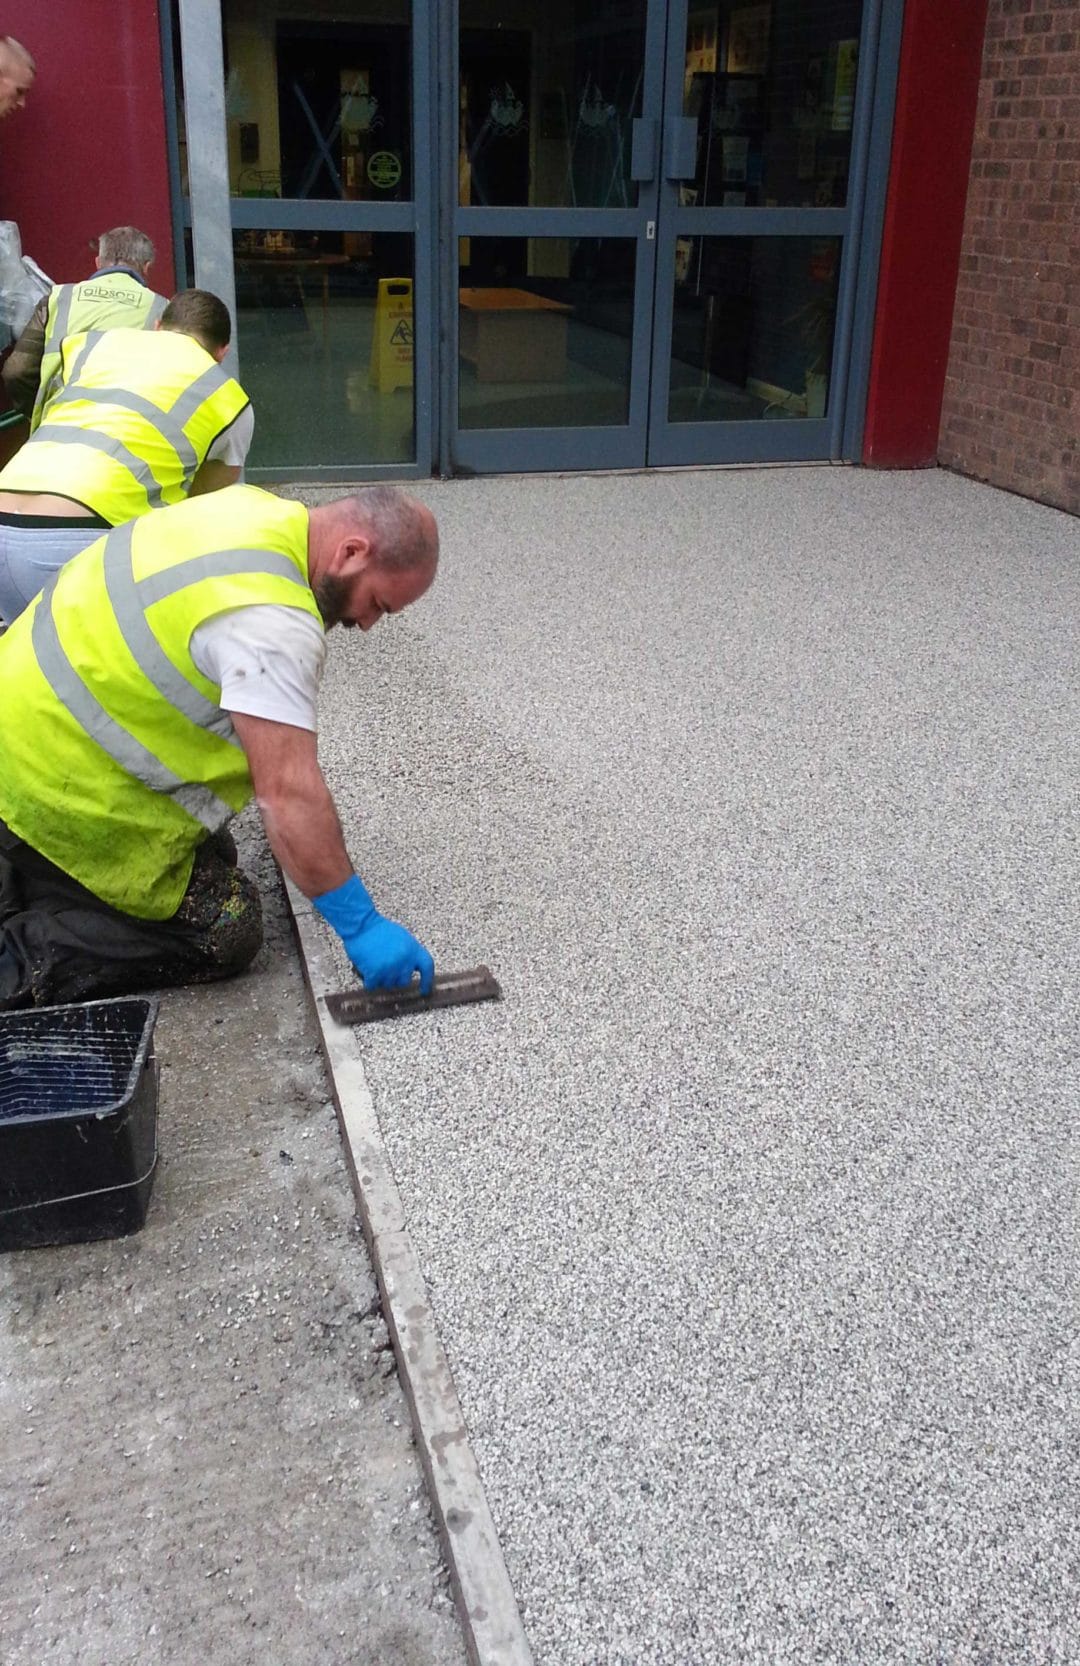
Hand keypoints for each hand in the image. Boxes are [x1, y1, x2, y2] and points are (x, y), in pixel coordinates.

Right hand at [313, 875, 433, 993]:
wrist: (362, 925)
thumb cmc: (379, 929)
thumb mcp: (403, 938)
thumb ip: (409, 953)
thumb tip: (411, 967)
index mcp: (413, 950)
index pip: (427, 968)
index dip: (427, 981)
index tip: (424, 990)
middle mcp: (404, 960)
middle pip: (404, 981)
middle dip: (396, 978)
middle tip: (386, 969)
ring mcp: (390, 968)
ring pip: (388, 984)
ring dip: (381, 978)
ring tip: (374, 964)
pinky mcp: (375, 973)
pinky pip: (373, 986)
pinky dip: (369, 980)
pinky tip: (366, 970)